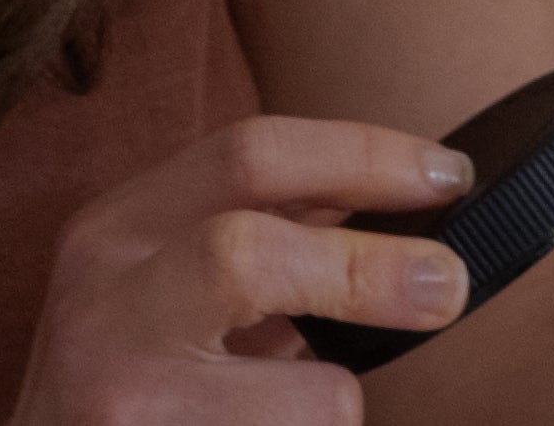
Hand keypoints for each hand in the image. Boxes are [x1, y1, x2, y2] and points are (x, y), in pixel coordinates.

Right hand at [8, 117, 476, 424]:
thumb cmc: (137, 381)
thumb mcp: (175, 286)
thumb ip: (273, 235)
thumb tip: (411, 203)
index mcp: (120, 229)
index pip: (249, 153)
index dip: (367, 153)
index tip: (448, 174)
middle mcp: (105, 302)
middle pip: (246, 252)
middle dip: (366, 270)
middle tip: (446, 289)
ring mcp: (117, 392)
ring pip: (304, 393)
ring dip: (332, 406)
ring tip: (292, 414)